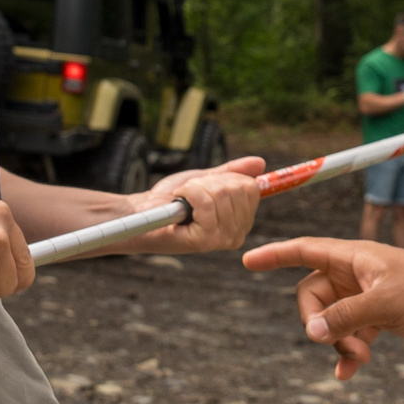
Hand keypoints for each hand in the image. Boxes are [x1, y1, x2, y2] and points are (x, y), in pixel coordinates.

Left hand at [128, 156, 267, 252]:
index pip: (251, 187)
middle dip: (208, 183)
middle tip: (190, 194)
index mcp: (241, 222)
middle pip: (236, 188)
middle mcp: (238, 234)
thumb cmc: (172, 199)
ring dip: (195, 188)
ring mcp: (223, 240)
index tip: (204, 186)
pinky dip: (188, 194)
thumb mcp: (205, 180)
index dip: (224, 178)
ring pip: (220, 194)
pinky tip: (179, 203)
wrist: (143, 212)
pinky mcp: (206, 241)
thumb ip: (232, 173)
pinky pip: (205, 203)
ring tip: (183, 200)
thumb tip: (260, 163)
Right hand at [240, 237, 403, 378]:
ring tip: (363, 358)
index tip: (247, 261)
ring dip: (339, 342)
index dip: (276, 255)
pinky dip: (348, 353)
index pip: (305, 251)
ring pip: (331, 319)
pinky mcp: (377, 316)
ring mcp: (364, 295)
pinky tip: (346, 376)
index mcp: (354, 256)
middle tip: (349, 347)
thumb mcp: (386, 304)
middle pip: (312, 296)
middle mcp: (354, 273)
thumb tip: (310, 332)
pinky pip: (350, 334)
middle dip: (322, 324)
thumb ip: (346, 316)